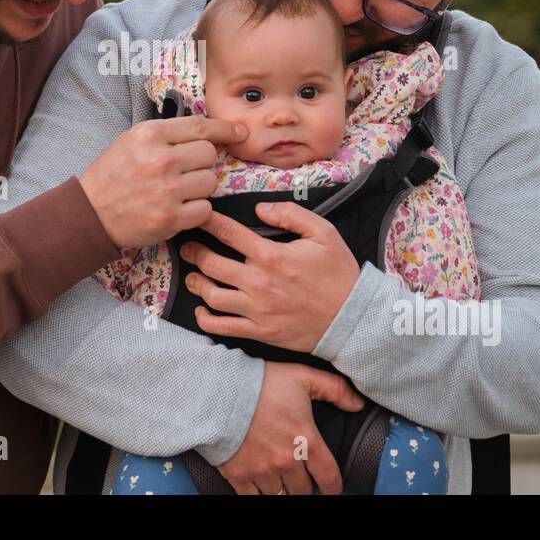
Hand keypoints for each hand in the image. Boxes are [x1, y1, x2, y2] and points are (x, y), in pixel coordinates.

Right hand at [79, 116, 246, 248]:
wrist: (90, 212)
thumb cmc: (114, 174)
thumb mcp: (133, 140)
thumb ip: (169, 134)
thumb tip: (212, 135)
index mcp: (151, 135)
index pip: (200, 126)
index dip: (225, 129)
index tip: (239, 132)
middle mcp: (161, 160)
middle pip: (209, 154)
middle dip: (202, 163)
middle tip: (183, 171)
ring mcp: (167, 191)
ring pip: (210, 182)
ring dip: (200, 188)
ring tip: (177, 191)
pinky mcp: (170, 219)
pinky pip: (205, 209)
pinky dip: (196, 211)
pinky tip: (178, 208)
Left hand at [181, 203, 359, 352]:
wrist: (352, 318)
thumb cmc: (339, 273)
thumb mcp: (323, 233)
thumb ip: (290, 214)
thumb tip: (259, 209)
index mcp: (270, 255)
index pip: (228, 233)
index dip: (207, 221)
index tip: (196, 217)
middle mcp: (257, 282)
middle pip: (211, 264)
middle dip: (193, 252)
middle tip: (187, 247)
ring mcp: (256, 309)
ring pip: (211, 295)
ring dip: (196, 283)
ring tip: (193, 276)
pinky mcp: (259, 331)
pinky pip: (223, 327)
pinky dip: (206, 319)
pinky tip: (202, 311)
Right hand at [216, 361, 364, 494]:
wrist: (218, 392)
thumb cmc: (261, 383)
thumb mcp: (302, 377)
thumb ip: (335, 390)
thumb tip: (358, 404)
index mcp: (307, 441)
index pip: (330, 478)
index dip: (334, 486)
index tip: (330, 485)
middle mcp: (287, 462)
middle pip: (304, 491)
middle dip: (305, 484)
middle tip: (300, 475)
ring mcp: (263, 472)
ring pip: (281, 496)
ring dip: (282, 488)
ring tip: (280, 477)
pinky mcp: (239, 476)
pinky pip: (255, 499)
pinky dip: (260, 494)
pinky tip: (261, 485)